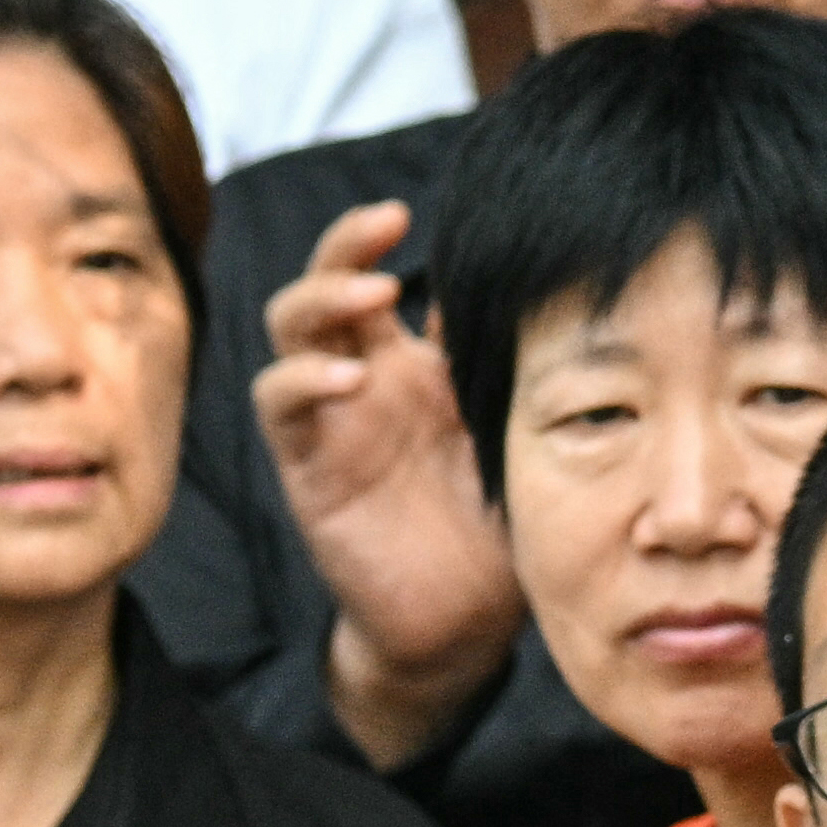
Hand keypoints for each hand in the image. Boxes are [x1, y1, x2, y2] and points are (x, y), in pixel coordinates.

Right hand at [252, 197, 521, 753]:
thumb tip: (546, 292)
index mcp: (423, 364)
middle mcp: (370, 378)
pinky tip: (348, 380)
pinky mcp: (307, 463)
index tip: (425, 206)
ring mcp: (333, 416)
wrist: (464, 620)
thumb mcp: (519, 432)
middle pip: (330, 284)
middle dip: (346, 243)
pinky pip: (281, 404)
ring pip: (294, 330)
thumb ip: (515, 371)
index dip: (393, 239)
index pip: (392, 279)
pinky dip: (304, 381)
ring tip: (371, 292)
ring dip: (321, 298)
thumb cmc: (500, 523)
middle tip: (385, 221)